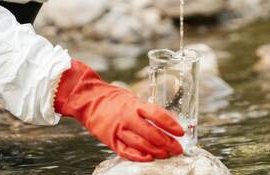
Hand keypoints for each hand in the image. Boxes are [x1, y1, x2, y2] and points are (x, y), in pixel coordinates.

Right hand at [54, 60, 183, 161]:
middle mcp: (127, 117)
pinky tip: (149, 158)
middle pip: (150, 133)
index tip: (180, 132)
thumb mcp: (133, 100)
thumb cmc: (115, 101)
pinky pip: (126, 151)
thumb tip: (169, 124)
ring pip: (140, 144)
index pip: (156, 114)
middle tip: (178, 149)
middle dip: (167, 143)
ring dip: (156, 151)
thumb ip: (148, 111)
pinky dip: (138, 156)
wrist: (89, 101)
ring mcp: (118, 130)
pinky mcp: (110, 140)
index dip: (170, 124)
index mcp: (134, 105)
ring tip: (167, 154)